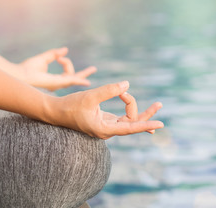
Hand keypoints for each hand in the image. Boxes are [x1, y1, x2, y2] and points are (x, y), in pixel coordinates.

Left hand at [19, 47, 96, 90]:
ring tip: (81, 65)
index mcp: (54, 80)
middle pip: (75, 79)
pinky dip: (80, 80)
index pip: (67, 72)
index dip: (66, 62)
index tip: (60, 57)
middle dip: (84, 75)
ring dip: (76, 69)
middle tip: (93, 69)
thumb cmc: (27, 69)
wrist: (21, 75)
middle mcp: (57, 84)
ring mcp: (58, 85)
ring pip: (73, 77)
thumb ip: (54, 54)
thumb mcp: (43, 58)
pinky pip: (72, 81)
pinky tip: (87, 82)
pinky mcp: (58, 83)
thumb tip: (65, 50)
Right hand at [47, 81, 163, 138]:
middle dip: (146, 114)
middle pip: (132, 122)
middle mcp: (107, 130)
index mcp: (104, 129)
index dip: (145, 124)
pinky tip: (133, 102)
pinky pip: (122, 116)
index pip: (130, 128)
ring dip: (133, 106)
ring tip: (145, 98)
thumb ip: (109, 90)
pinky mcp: (105, 120)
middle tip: (160, 104)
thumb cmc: (70, 105)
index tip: (159, 124)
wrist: (56, 111)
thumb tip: (127, 84)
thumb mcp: (90, 96)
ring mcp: (107, 125)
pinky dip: (128, 108)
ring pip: (127, 118)